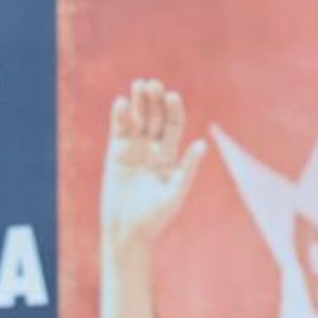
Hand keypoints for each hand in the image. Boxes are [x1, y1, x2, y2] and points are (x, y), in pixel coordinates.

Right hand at [101, 79, 206, 255]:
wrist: (127, 232)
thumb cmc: (155, 218)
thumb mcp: (174, 194)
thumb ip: (186, 169)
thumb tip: (202, 145)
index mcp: (169, 156)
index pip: (173, 126)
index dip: (173, 110)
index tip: (172, 96)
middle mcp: (152, 149)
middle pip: (154, 118)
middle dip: (154, 101)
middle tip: (154, 84)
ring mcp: (133, 149)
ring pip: (136, 119)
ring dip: (138, 102)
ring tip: (138, 85)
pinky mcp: (115, 153)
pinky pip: (118, 130)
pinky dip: (120, 116)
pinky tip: (122, 103)